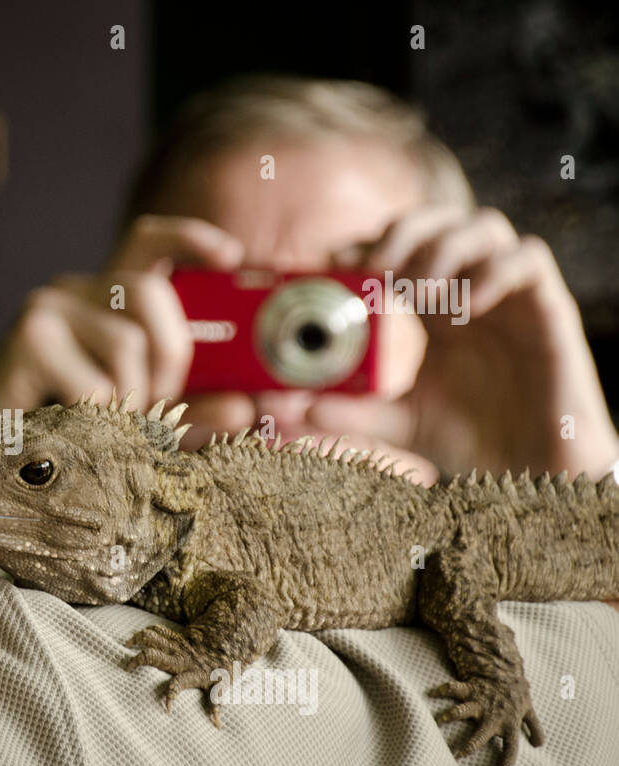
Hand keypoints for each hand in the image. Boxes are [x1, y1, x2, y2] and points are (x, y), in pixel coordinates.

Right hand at [0, 215, 254, 451]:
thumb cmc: (55, 444)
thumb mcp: (135, 425)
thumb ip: (187, 414)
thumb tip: (245, 410)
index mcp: (96, 304)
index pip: (145, 242)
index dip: (190, 238)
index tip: (229, 256)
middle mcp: (68, 294)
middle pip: (151, 292)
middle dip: (172, 359)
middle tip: (157, 406)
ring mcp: (43, 312)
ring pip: (128, 344)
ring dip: (130, 403)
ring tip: (100, 432)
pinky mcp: (27, 342)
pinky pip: (98, 386)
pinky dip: (98, 426)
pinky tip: (67, 435)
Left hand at [312, 206, 618, 477]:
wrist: (530, 472)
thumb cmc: (468, 440)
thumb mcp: (396, 423)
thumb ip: (348, 411)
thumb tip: (287, 405)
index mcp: (429, 307)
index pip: (396, 248)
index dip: (364, 245)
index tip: (331, 266)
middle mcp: (467, 289)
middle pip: (436, 221)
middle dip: (400, 233)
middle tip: (375, 270)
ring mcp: (508, 295)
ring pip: (484, 225)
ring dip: (444, 247)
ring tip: (420, 292)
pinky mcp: (548, 307)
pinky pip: (529, 259)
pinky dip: (495, 269)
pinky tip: (468, 306)